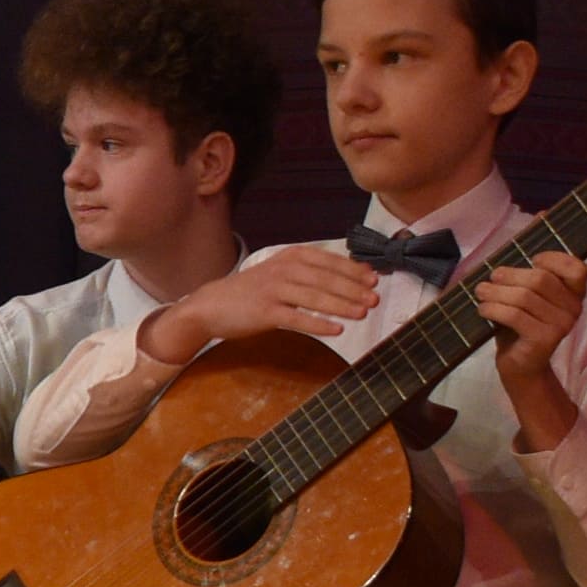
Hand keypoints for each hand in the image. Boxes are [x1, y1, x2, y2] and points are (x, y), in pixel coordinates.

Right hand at [137, 246, 381, 363]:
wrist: (211, 305)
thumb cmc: (252, 291)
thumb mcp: (281, 273)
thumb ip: (310, 273)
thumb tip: (351, 278)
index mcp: (290, 257)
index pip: (329, 261)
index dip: (353, 270)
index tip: (374, 280)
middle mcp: (282, 270)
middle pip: (324, 279)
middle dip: (353, 289)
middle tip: (374, 299)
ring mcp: (272, 290)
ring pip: (313, 297)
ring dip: (340, 305)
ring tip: (362, 313)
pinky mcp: (264, 312)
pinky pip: (296, 318)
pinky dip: (318, 324)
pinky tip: (337, 330)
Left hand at [474, 248, 586, 449]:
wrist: (521, 367)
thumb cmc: (521, 326)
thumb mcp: (526, 298)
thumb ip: (527, 277)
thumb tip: (511, 248)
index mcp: (575, 295)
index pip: (577, 268)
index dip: (553, 259)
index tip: (531, 261)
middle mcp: (574, 309)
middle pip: (540, 279)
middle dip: (509, 275)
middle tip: (490, 279)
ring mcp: (561, 326)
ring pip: (524, 296)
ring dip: (495, 292)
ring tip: (481, 292)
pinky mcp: (544, 340)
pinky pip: (514, 315)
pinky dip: (493, 309)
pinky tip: (483, 309)